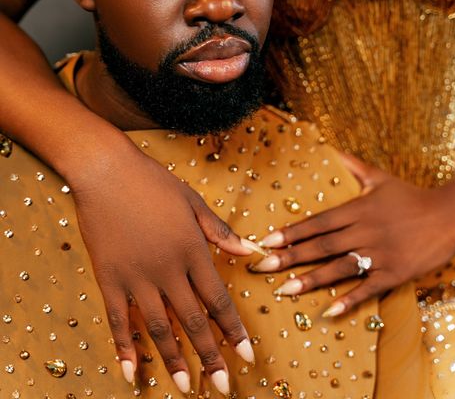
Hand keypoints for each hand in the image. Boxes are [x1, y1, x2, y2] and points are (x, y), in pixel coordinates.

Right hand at [69, 139, 257, 393]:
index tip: (248, 356)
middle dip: (210, 357)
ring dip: (174, 359)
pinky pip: (117, 320)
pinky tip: (131, 372)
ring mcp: (136, 277)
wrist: (107, 172)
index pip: (218, 300)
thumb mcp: (194, 202)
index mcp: (192, 250)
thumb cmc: (154, 182)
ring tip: (187, 387)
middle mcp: (167, 270)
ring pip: (157, 327)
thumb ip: (220, 232)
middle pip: (192, 322)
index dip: (234, 331)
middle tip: (223, 387)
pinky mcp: (109, 278)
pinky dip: (125, 348)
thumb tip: (251, 250)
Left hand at [252, 153, 454, 316]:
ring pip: (339, 268)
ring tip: (283, 290)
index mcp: (358, 209)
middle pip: (321, 246)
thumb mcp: (378, 177)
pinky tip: (328, 311)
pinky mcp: (395, 273)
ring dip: (310, 280)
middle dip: (289, 257)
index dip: (291, 232)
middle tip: (261, 267)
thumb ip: (350, 164)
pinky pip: (368, 289)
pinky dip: (349, 300)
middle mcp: (365, 231)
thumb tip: (327, 148)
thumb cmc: (410, 196)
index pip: (318, 222)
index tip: (266, 241)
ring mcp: (380, 254)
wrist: (449, 216)